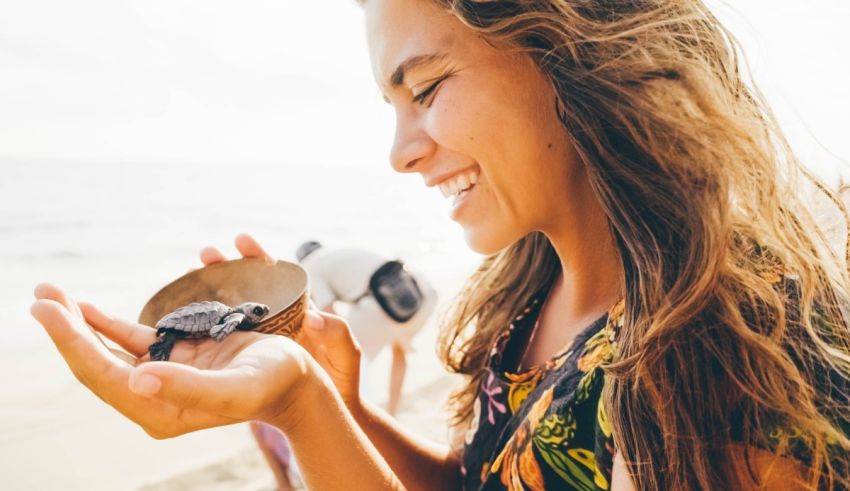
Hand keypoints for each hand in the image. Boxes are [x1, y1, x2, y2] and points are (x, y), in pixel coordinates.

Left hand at [30, 283, 315, 437]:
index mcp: (160, 408)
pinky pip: (129, 341)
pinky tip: (86, 308)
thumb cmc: (270, 384)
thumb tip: (137, 375)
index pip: (101, 374)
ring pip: (106, 350)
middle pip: (95, 361)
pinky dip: (105, 324)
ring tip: (51, 295)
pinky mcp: (173, 359)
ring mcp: (161, 377)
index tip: (47, 309)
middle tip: (41, 293)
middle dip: (65, 328)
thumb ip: (188, 385)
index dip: (71, 341)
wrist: (295, 381)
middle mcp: (154, 395)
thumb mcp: (235, 387)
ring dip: (78, 323)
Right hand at [201, 234, 364, 410]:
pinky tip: (181, 319)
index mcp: (299, 310)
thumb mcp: (345, 356)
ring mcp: (257, 337)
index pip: (277, 276)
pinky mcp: (243, 357)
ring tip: (186, 276)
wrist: (326, 412)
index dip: (259, 257)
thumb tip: (316, 318)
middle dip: (224, 267)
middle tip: (205, 254)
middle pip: (245, 285)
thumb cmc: (342, 382)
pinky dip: (201, 325)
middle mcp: (275, 318)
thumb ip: (338, 336)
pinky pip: (220, 336)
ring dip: (207, 291)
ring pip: (228, 308)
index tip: (241, 240)